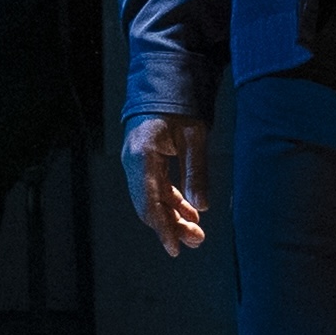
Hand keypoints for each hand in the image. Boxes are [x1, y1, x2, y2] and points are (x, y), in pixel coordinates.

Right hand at [124, 112, 210, 253]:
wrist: (165, 86)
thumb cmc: (181, 107)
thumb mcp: (196, 137)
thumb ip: (197, 171)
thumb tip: (202, 206)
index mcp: (142, 156)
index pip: (150, 202)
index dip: (163, 228)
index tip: (175, 248)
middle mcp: (133, 163)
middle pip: (149, 205)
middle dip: (172, 226)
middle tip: (197, 241)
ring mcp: (135, 164)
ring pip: (152, 199)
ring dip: (173, 216)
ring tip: (197, 232)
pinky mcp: (143, 163)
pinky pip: (155, 188)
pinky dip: (172, 201)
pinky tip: (190, 212)